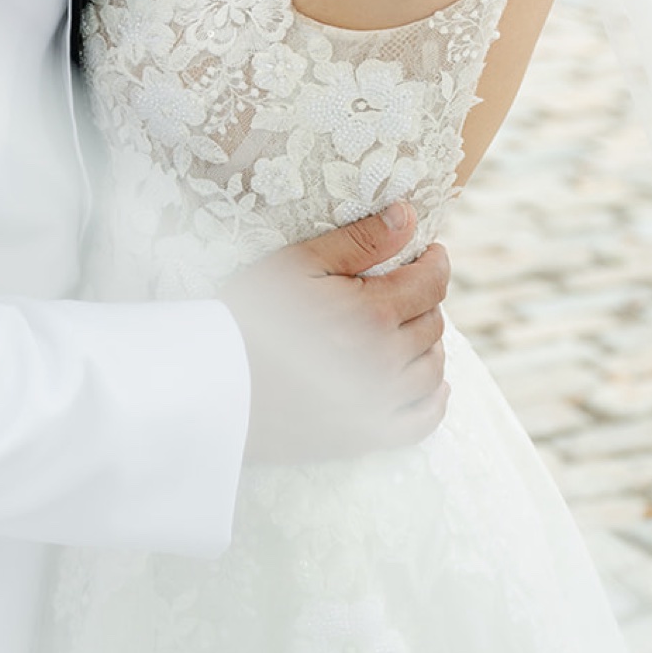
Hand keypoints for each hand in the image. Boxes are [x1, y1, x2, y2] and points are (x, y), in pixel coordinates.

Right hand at [219, 202, 449, 463]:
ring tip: (409, 329)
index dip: (435, 263)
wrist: (215, 385)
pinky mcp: (366, 436)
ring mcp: (379, 403)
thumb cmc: (249, 316)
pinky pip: (423, 420)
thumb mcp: (296, 263)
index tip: (430, 253)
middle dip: (424, 300)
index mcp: (372, 312)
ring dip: (429, 344)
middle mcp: (386, 361)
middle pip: (433, 323)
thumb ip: (359, 241)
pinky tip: (428, 383)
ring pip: (433, 368)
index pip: (431, 284)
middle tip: (404, 288)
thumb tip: (409, 217)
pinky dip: (434, 398)